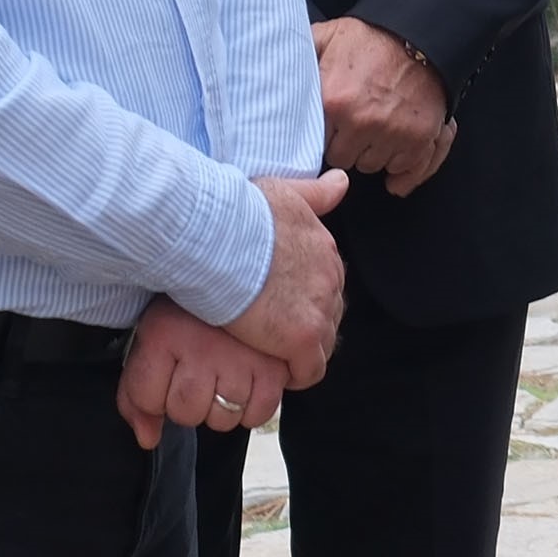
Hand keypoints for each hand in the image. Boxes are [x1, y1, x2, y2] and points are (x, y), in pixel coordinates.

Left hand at [120, 301, 295, 449]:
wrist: (247, 271)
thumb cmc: (195, 309)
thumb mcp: (155, 337)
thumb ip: (139, 393)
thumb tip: (147, 439)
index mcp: (163, 334)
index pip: (146, 400)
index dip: (154, 397)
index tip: (165, 378)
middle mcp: (199, 348)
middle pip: (186, 413)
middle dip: (189, 404)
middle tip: (199, 376)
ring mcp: (238, 359)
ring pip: (222, 419)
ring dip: (222, 407)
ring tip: (225, 377)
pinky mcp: (273, 366)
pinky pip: (259, 414)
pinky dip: (253, 409)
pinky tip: (248, 385)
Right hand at [216, 170, 350, 379]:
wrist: (216, 236)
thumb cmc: (238, 212)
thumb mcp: (282, 191)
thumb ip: (315, 192)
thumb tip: (341, 181)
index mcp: (325, 247)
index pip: (327, 283)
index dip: (304, 298)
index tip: (282, 305)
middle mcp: (331, 278)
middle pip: (330, 313)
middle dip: (306, 324)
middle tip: (275, 332)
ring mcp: (320, 309)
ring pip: (323, 344)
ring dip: (301, 352)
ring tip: (273, 355)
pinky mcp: (302, 338)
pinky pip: (310, 370)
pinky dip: (295, 375)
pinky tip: (276, 372)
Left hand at [315, 17, 458, 196]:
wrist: (419, 33)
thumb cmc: (371, 38)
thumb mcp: (326, 37)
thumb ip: (298, 57)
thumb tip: (268, 68)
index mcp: (333, 100)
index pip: (314, 145)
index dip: (322, 134)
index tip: (328, 126)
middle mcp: (362, 121)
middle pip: (342, 160)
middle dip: (345, 145)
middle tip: (352, 124)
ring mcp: (393, 133)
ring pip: (371, 165)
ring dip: (371, 152)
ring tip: (374, 127)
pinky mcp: (420, 138)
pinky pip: (402, 169)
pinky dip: (399, 161)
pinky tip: (393, 144)